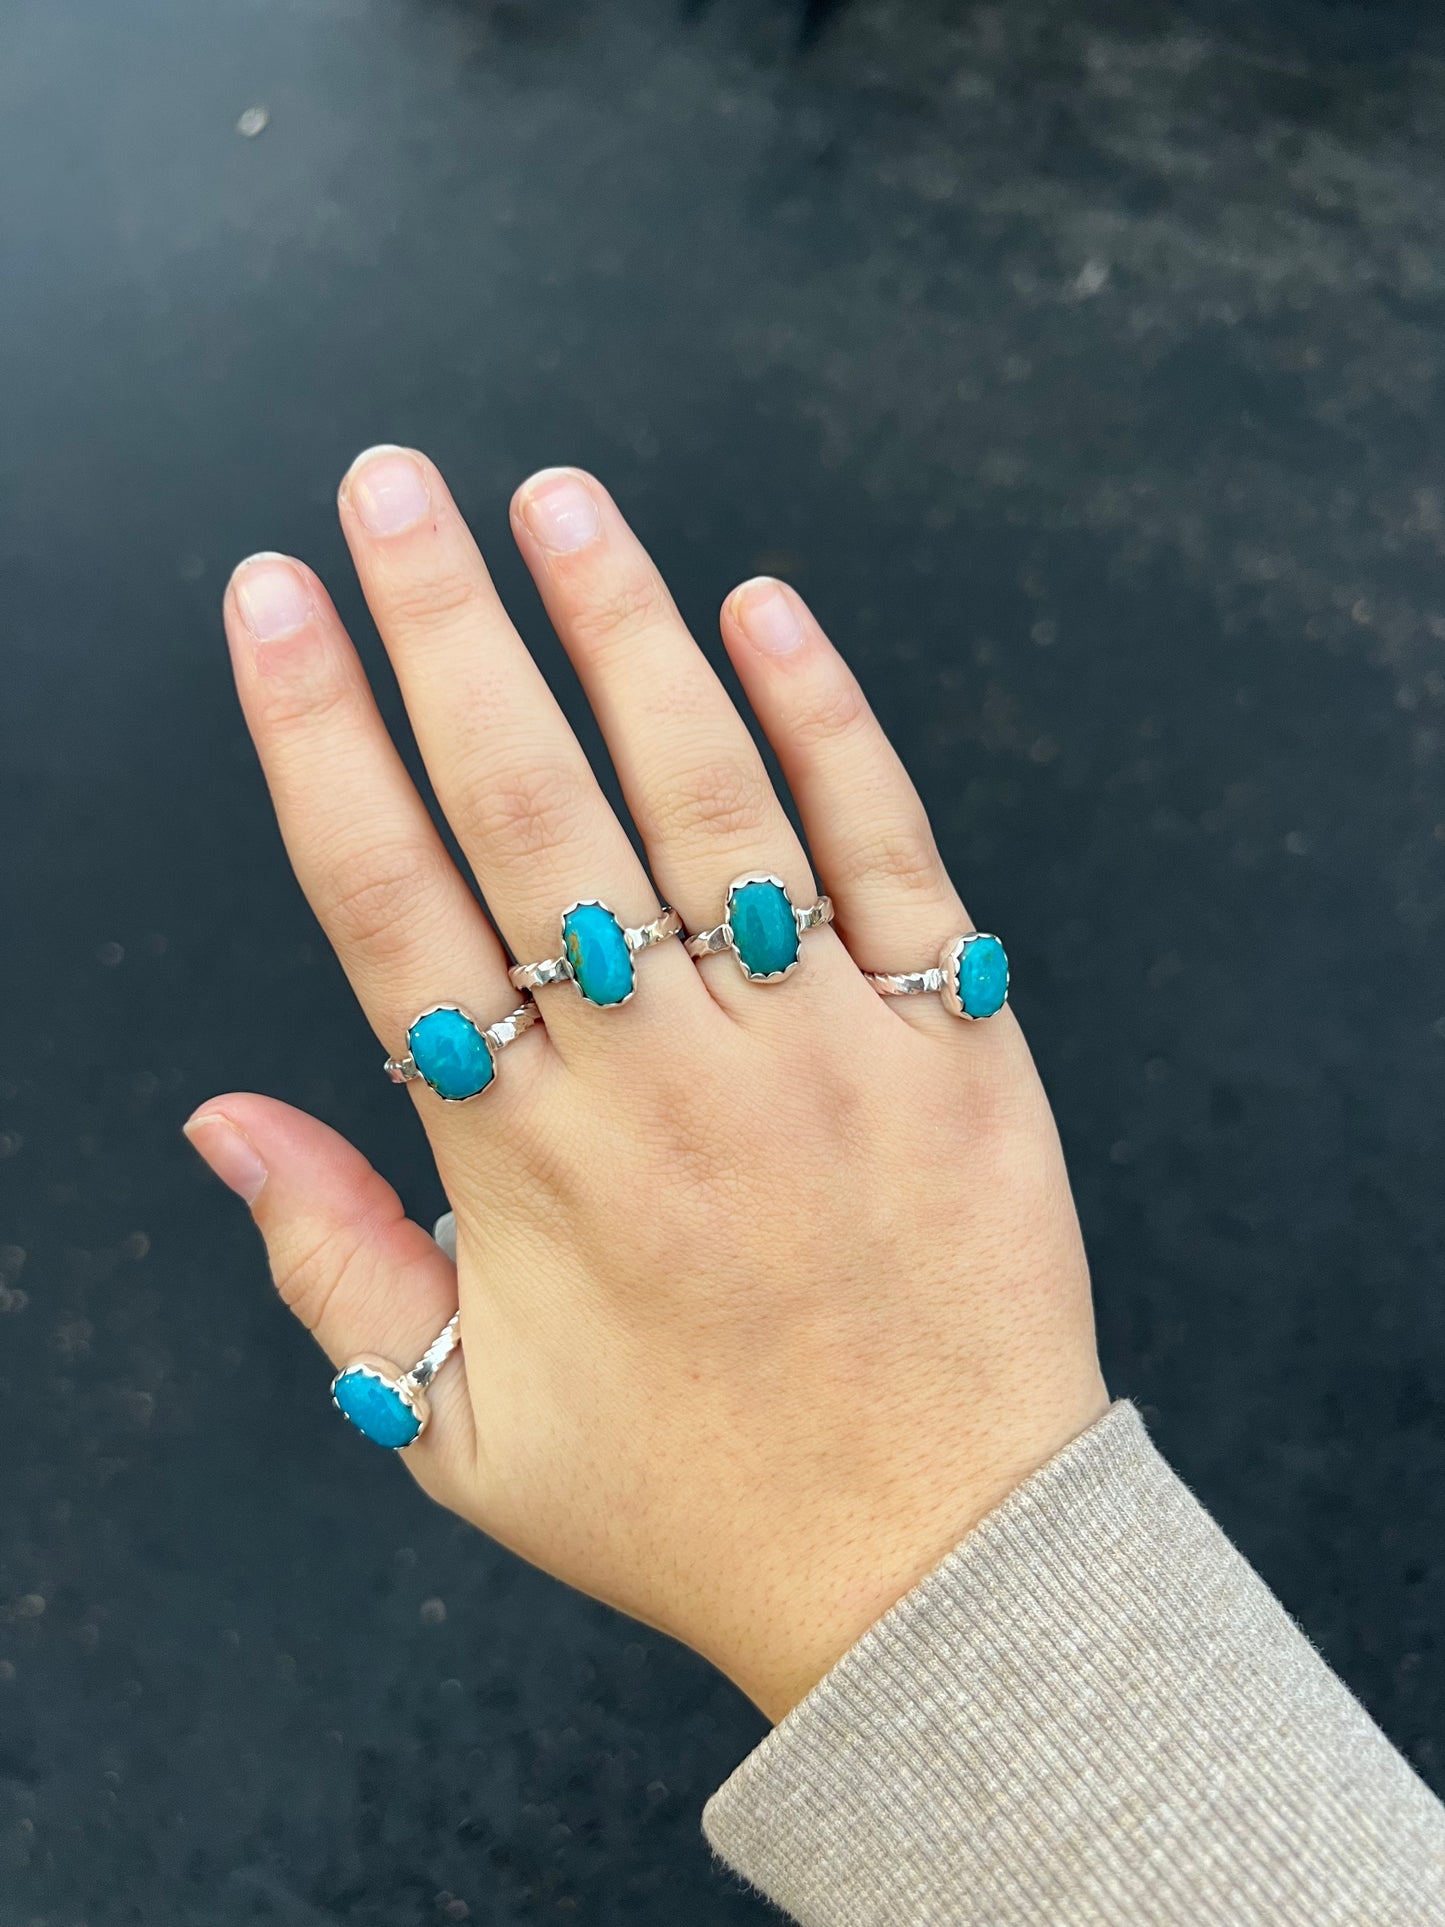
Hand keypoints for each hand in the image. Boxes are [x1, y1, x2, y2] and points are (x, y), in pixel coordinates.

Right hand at [187, 451, 1106, 1719]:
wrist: (932, 1558)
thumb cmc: (685, 1497)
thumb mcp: (460, 1428)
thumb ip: (328, 1263)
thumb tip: (217, 1116)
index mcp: (523, 1159)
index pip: (385, 902)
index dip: (316, 735)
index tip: (271, 602)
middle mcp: (662, 1075)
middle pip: (528, 808)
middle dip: (444, 627)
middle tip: (388, 483)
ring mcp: (816, 1044)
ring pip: (704, 793)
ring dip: (622, 630)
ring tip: (554, 499)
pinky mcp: (951, 1037)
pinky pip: (885, 849)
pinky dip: (827, 722)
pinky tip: (764, 610)